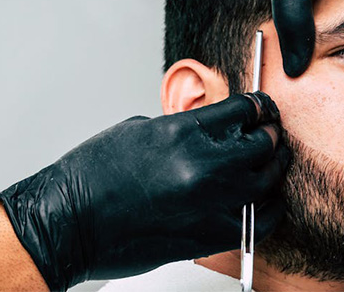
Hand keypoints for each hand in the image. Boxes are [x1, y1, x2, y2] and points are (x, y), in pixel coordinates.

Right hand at [0, 92, 288, 290]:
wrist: (68, 222)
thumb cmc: (93, 176)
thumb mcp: (140, 130)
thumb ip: (182, 128)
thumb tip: (209, 132)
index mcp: (182, 131)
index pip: (242, 110)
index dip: (259, 106)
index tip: (263, 108)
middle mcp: (201, 166)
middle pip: (261, 143)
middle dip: (271, 134)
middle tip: (272, 133)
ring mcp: (208, 203)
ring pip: (266, 181)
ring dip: (275, 167)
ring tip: (276, 161)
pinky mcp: (208, 236)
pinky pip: (259, 223)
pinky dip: (270, 209)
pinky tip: (270, 200)